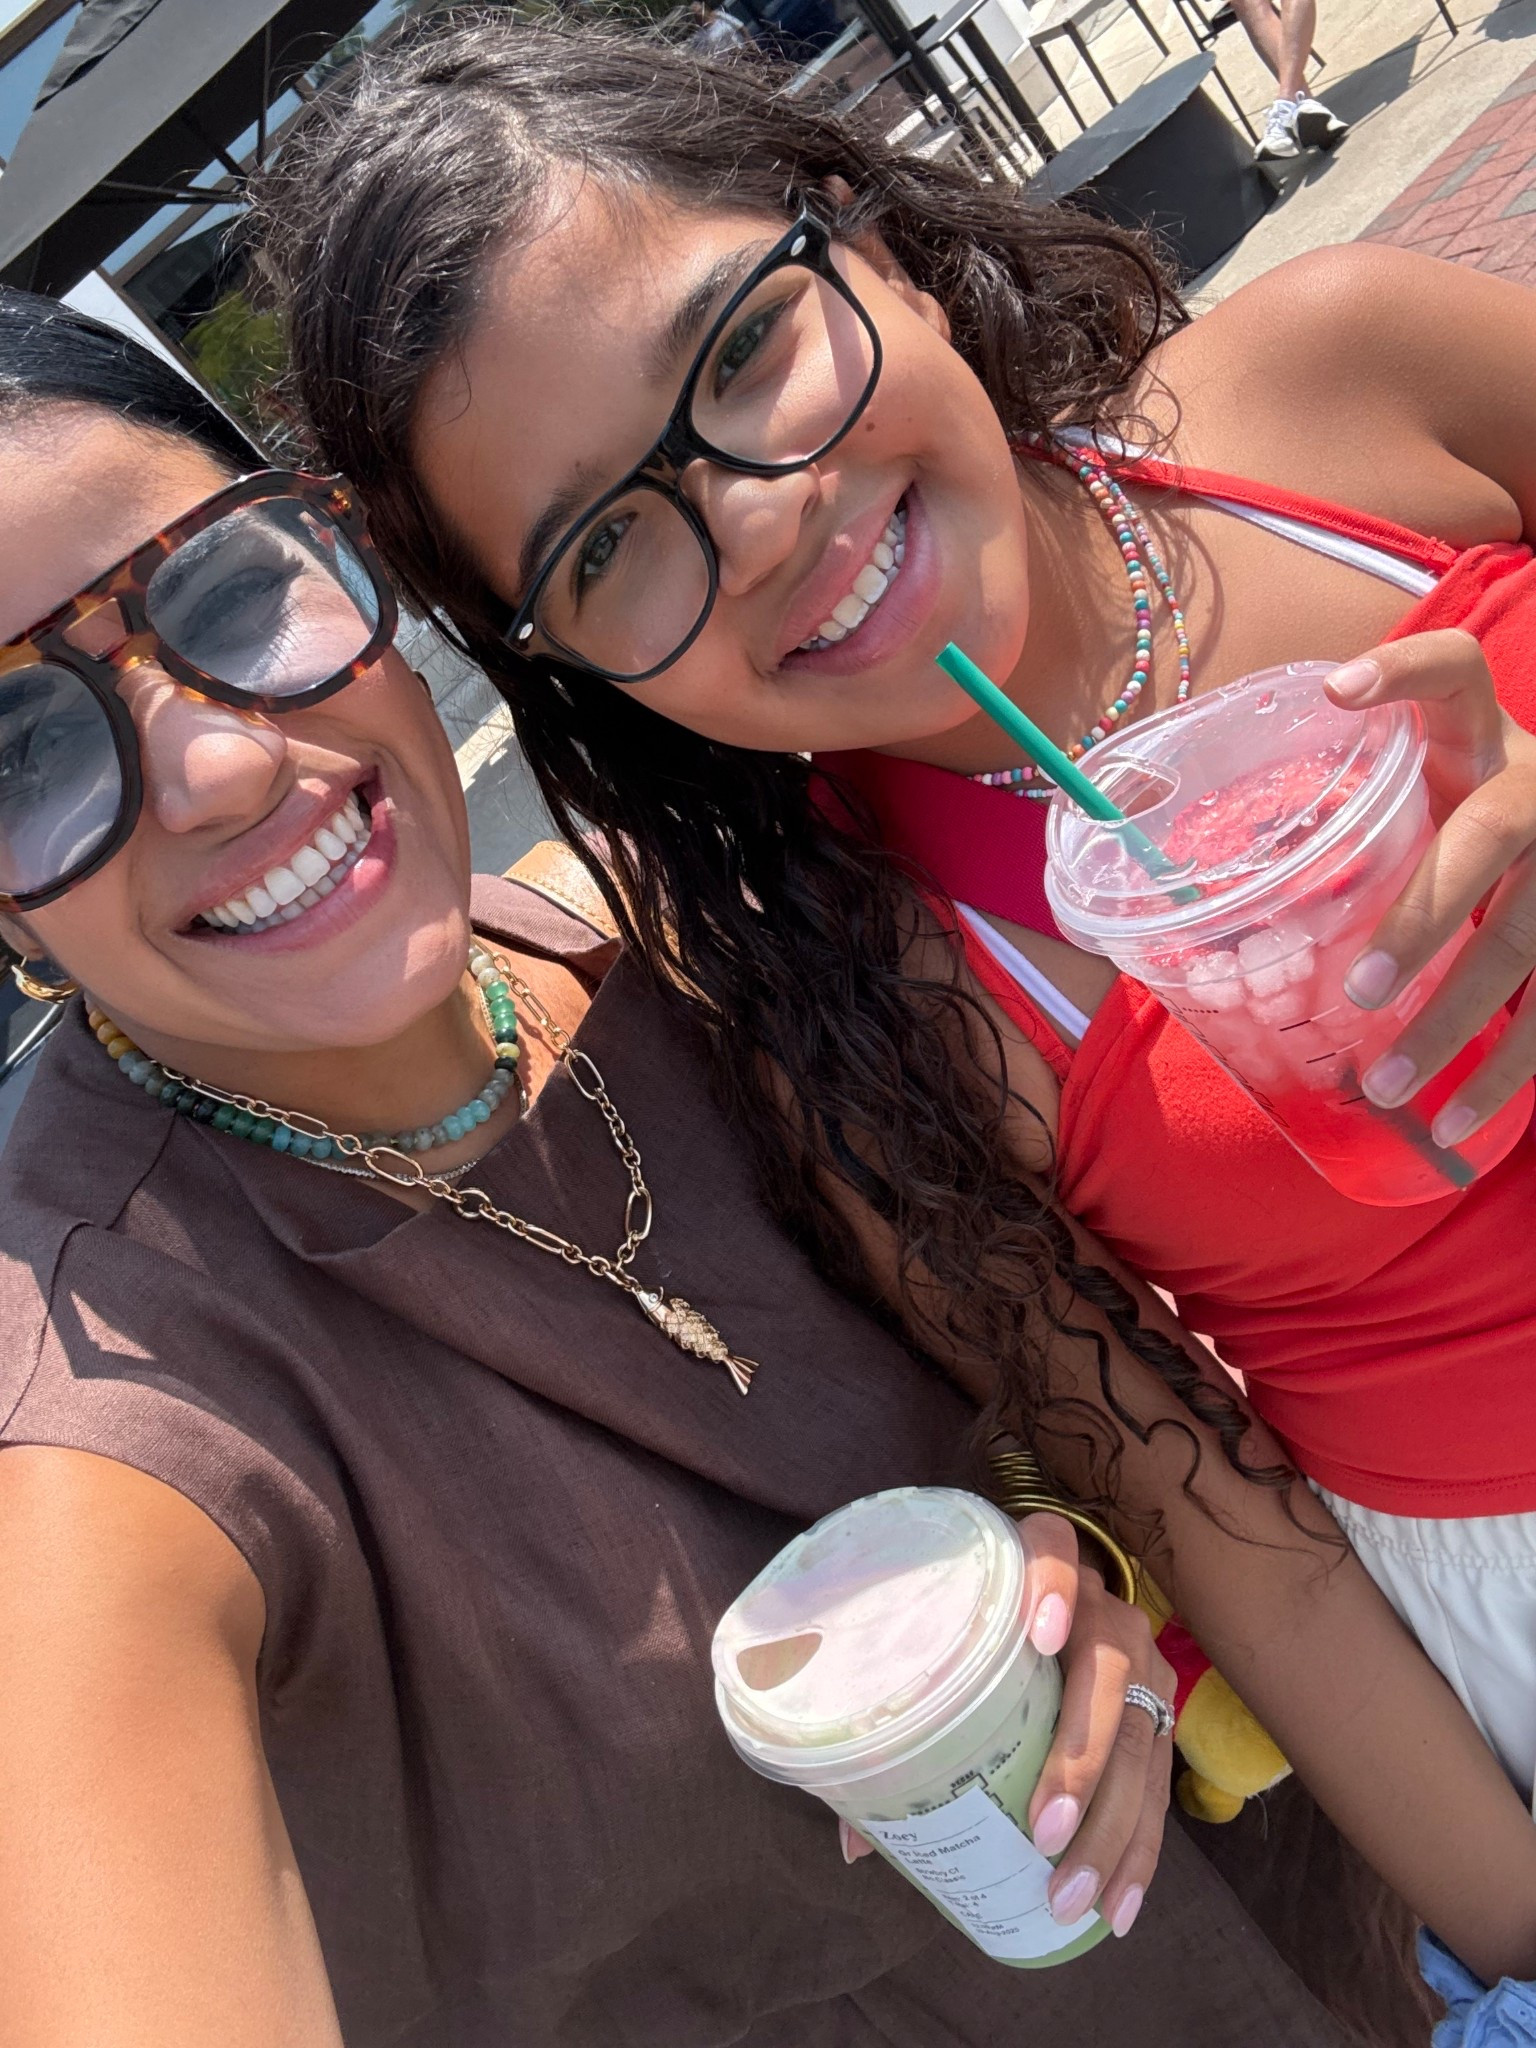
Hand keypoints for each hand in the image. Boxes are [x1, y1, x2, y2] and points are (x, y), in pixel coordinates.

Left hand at [841, 1512, 1173, 1940]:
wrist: (1058, 1603)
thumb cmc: (974, 1630)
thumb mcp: (944, 1645)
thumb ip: (903, 1716)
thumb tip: (853, 1840)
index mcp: (1037, 1567)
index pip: (1052, 1547)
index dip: (1052, 1585)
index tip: (1041, 1636)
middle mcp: (1102, 1607)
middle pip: (1107, 1672)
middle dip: (1081, 1759)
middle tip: (1043, 1834)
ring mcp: (1141, 1659)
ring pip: (1140, 1740)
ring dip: (1110, 1827)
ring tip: (1073, 1896)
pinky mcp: (1160, 1712)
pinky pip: (1158, 1785)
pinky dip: (1140, 1851)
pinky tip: (1119, 1906)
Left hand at [1326, 630, 1535, 1145]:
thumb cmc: (1461, 817)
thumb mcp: (1421, 792)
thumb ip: (1343, 813)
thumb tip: (1162, 847)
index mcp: (1480, 738)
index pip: (1456, 672)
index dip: (1405, 672)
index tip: (1337, 690)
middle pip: (1491, 837)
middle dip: (1427, 916)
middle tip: (1360, 988)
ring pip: (1532, 940)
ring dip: (1464, 1022)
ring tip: (1391, 1086)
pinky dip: (1509, 1071)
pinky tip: (1458, 1122)